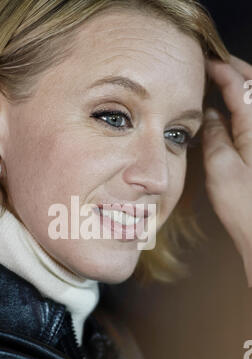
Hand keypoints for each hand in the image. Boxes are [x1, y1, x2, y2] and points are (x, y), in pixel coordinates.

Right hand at [202, 55, 251, 285]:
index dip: (221, 70)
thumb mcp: (221, 167)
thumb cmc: (244, 206)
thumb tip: (209, 112)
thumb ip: (215, 134)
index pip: (240, 85)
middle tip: (214, 65)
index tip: (203, 63)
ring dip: (242, 86)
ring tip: (220, 82)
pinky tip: (229, 110)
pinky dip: (244, 106)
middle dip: (236, 70)